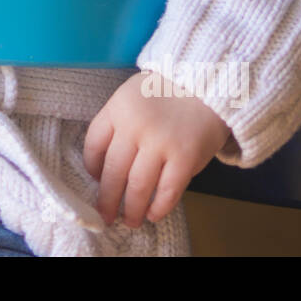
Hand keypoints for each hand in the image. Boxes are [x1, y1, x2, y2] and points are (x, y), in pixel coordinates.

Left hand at [82, 69, 231, 228]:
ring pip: (137, 187)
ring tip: (130, 220)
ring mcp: (161, 143)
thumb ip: (119, 123)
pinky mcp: (186, 157)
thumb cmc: (167, 89)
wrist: (208, 79)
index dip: (91, 168)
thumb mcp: (132, 95)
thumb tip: (107, 166)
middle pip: (113, 172)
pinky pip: (167, 191)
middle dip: (107, 200)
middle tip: (105, 215)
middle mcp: (135, 127)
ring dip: (132, 210)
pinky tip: (154, 214)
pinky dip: (159, 208)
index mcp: (117, 109)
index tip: (96, 180)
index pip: (93, 145)